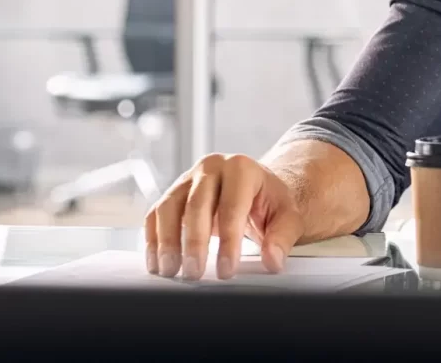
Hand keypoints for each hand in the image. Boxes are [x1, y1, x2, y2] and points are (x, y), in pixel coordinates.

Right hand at [145, 153, 304, 280]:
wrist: (256, 188)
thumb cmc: (270, 202)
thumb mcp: (287, 216)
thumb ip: (282, 238)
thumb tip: (272, 261)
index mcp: (242, 168)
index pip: (232, 206)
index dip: (228, 241)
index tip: (226, 270)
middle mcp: (212, 167)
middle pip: (196, 205)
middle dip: (194, 243)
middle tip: (194, 274)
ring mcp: (188, 179)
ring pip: (169, 208)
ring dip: (167, 242)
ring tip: (170, 271)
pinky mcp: (172, 194)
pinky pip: (155, 215)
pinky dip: (153, 240)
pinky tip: (157, 263)